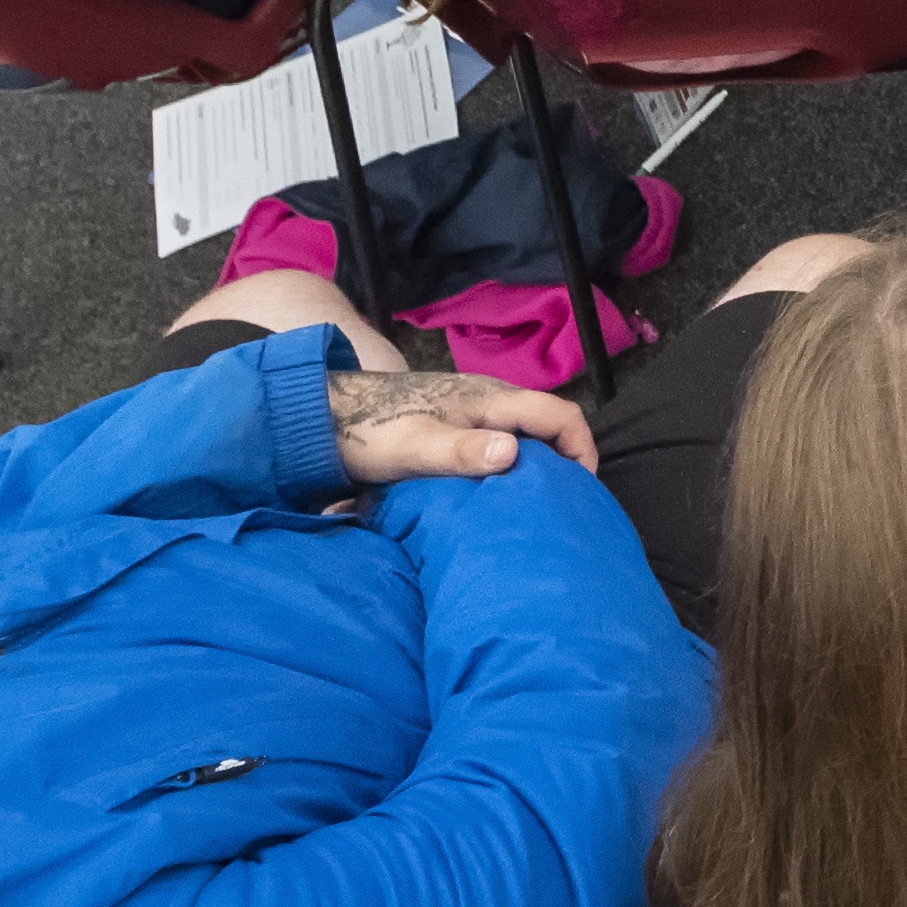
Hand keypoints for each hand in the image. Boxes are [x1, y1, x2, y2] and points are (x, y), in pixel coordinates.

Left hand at [329, 366, 602, 484]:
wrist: (323, 417)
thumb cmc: (371, 432)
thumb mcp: (416, 447)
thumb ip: (463, 452)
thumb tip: (512, 454)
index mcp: (491, 399)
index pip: (561, 414)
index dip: (583, 449)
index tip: (583, 492)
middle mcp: (489, 399)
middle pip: (547, 426)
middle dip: (564, 462)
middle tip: (561, 507)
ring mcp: (471, 411)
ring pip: (523, 436)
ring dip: (536, 466)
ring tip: (532, 507)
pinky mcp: (453, 426)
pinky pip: (499, 443)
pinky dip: (510, 467)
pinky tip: (494, 496)